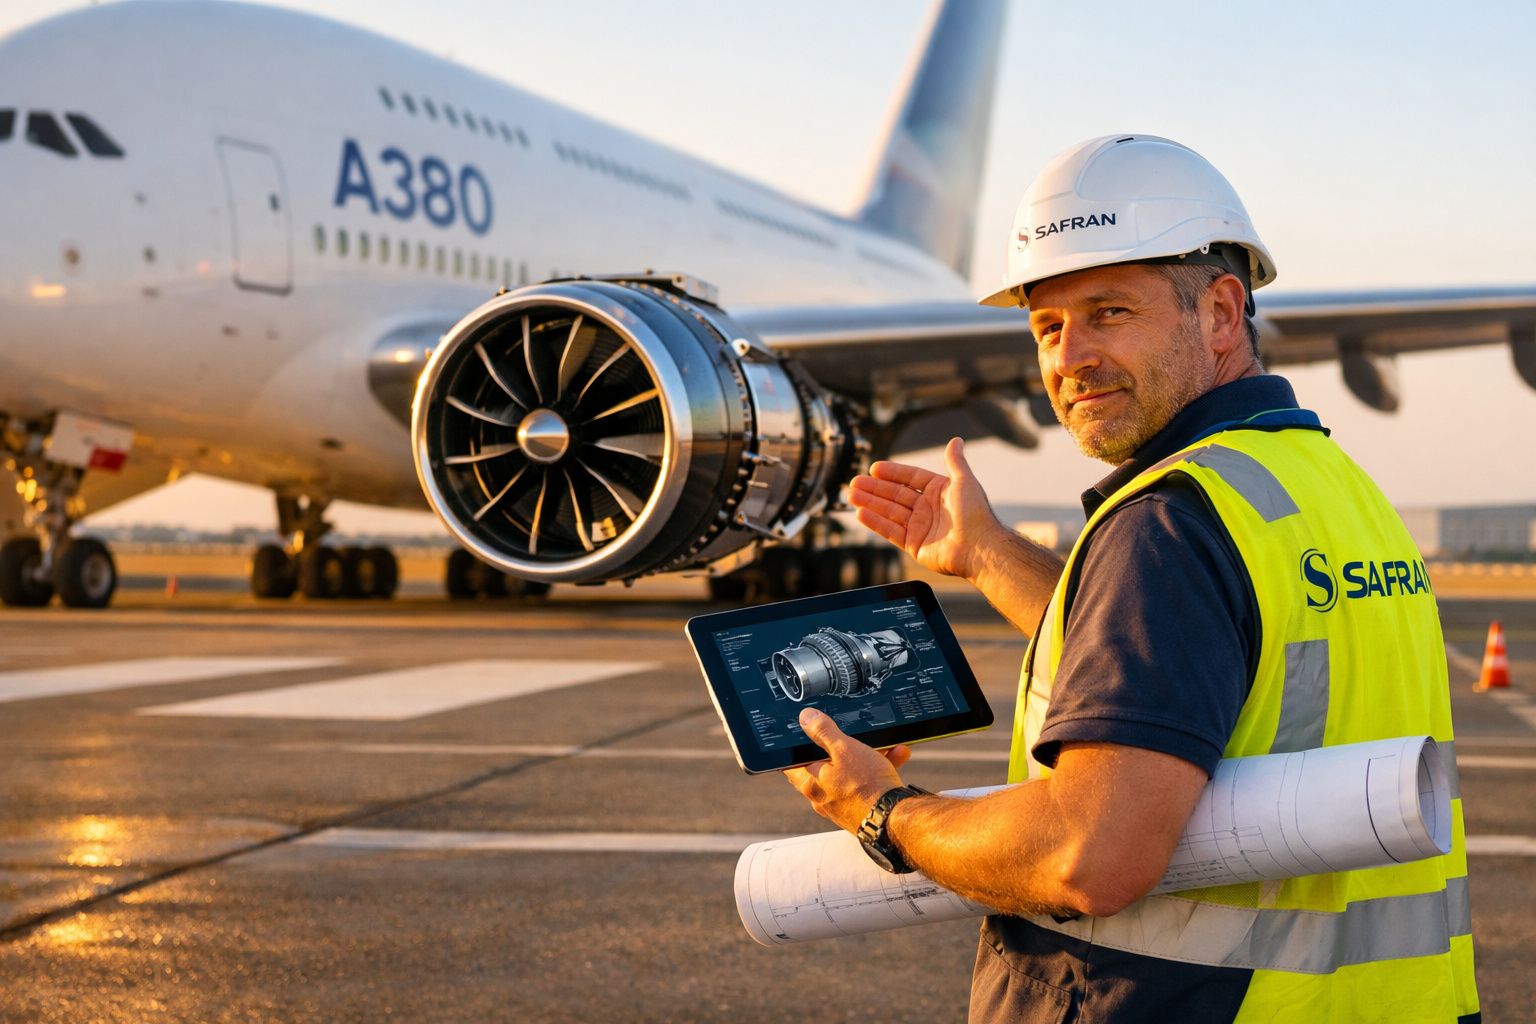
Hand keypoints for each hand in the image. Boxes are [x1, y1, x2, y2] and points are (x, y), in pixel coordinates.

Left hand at [783, 707, 912, 833]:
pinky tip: (896, 757)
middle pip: (825, 766)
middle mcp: (822, 797)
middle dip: (843, 748)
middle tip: (852, 736)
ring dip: (868, 757)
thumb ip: (823, 732)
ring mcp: (841, 805)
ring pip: (850, 774)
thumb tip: (805, 717)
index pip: (792, 763)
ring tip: (886, 746)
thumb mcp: (844, 749)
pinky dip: (878, 771)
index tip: (805, 735)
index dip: (797, 747)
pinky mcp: (860, 809)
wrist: (895, 818)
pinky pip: (865, 785)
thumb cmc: (866, 786)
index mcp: (811, 783)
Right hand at [847, 437, 1003, 581]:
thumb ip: (955, 461)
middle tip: (855, 482)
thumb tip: (956, 441)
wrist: (979, 547)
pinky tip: (861, 513)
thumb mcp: (965, 481)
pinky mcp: (914, 545)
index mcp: (940, 492)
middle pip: (896, 495)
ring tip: (851, 495)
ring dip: (870, 503)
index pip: (911, 478)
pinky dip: (875, 522)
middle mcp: (928, 509)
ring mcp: (920, 527)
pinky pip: (891, 531)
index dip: (893, 473)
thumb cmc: (976, 514)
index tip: (874, 468)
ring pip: (889, 512)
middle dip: (874, 488)